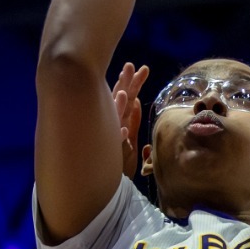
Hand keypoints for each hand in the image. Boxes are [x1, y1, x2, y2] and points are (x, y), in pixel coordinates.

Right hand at [110, 61, 149, 178]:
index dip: (134, 83)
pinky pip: (117, 145)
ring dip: (118, 106)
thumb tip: (136, 100)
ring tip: (124, 92)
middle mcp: (115, 124)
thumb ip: (132, 119)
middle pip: (121, 101)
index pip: (127, 97)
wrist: (107, 181)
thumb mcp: (129, 135)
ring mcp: (112, 137)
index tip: (142, 69)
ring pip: (116, 119)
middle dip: (126, 84)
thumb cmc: (119, 158)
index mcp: (120, 119)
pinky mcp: (112, 154)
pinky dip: (120, 137)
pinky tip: (123, 130)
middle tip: (130, 66)